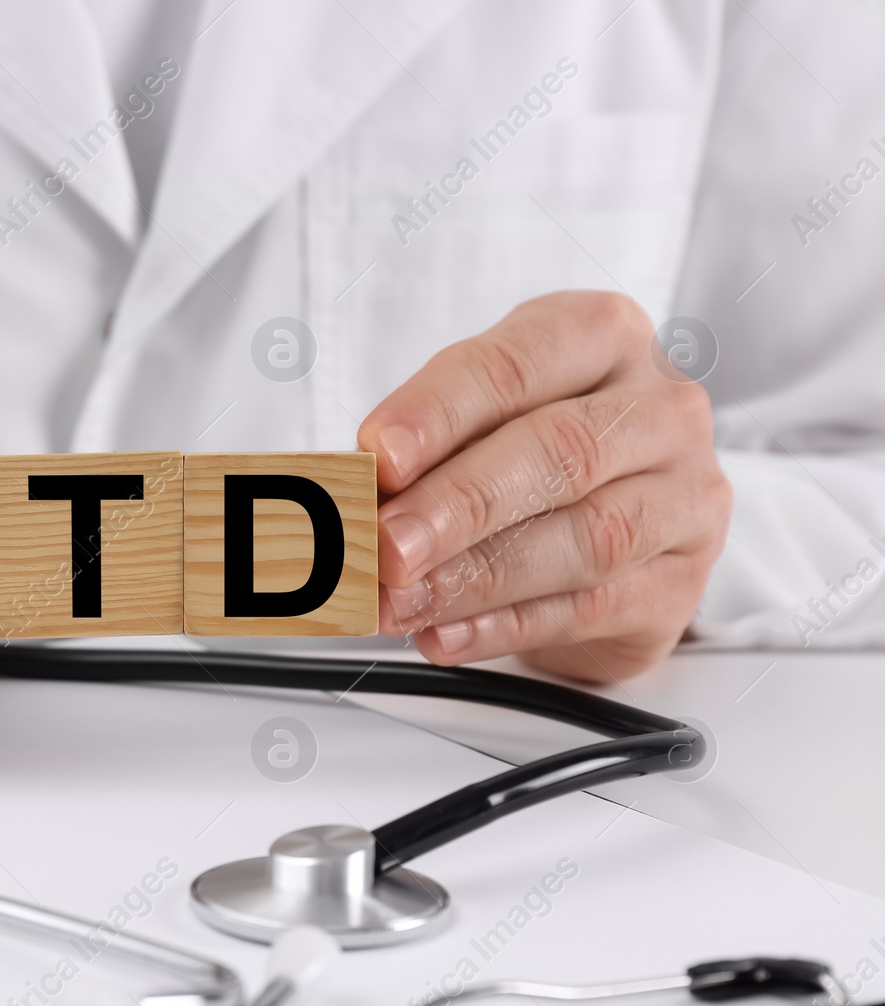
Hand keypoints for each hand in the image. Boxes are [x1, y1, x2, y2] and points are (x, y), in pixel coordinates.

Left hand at [357, 291, 730, 681]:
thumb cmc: (536, 446)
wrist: (625, 515)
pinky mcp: (678, 584)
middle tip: (388, 544)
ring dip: (476, 577)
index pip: (514, 366)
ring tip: (401, 600)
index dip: (439, 413)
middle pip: (561, 452)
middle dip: (459, 504)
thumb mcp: (480, 418)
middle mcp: (660, 409)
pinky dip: (504, 627)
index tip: (378, 456)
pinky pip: (589, 610)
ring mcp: (685, 498)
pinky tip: (445, 634)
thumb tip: (354, 493)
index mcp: (601, 336)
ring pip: (585, 539)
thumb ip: (427, 449)